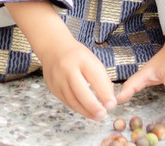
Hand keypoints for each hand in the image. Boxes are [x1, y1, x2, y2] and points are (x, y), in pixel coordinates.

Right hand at [5, 0, 116, 119]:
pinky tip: (86, 111)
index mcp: (81, 59)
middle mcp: (67, 68)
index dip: (104, 93)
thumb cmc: (77, 56)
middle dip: (93, 106)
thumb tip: (109, 100)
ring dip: (86, 111)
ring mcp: (57, 79)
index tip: (112, 104)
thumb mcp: (92, 60)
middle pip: (80, 91)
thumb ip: (102, 79)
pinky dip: (78, 108)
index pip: (95, 78)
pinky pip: (66, 101)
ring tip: (97, 116)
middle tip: (103, 115)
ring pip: (72, 100)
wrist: (53, 48)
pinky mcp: (52, 87)